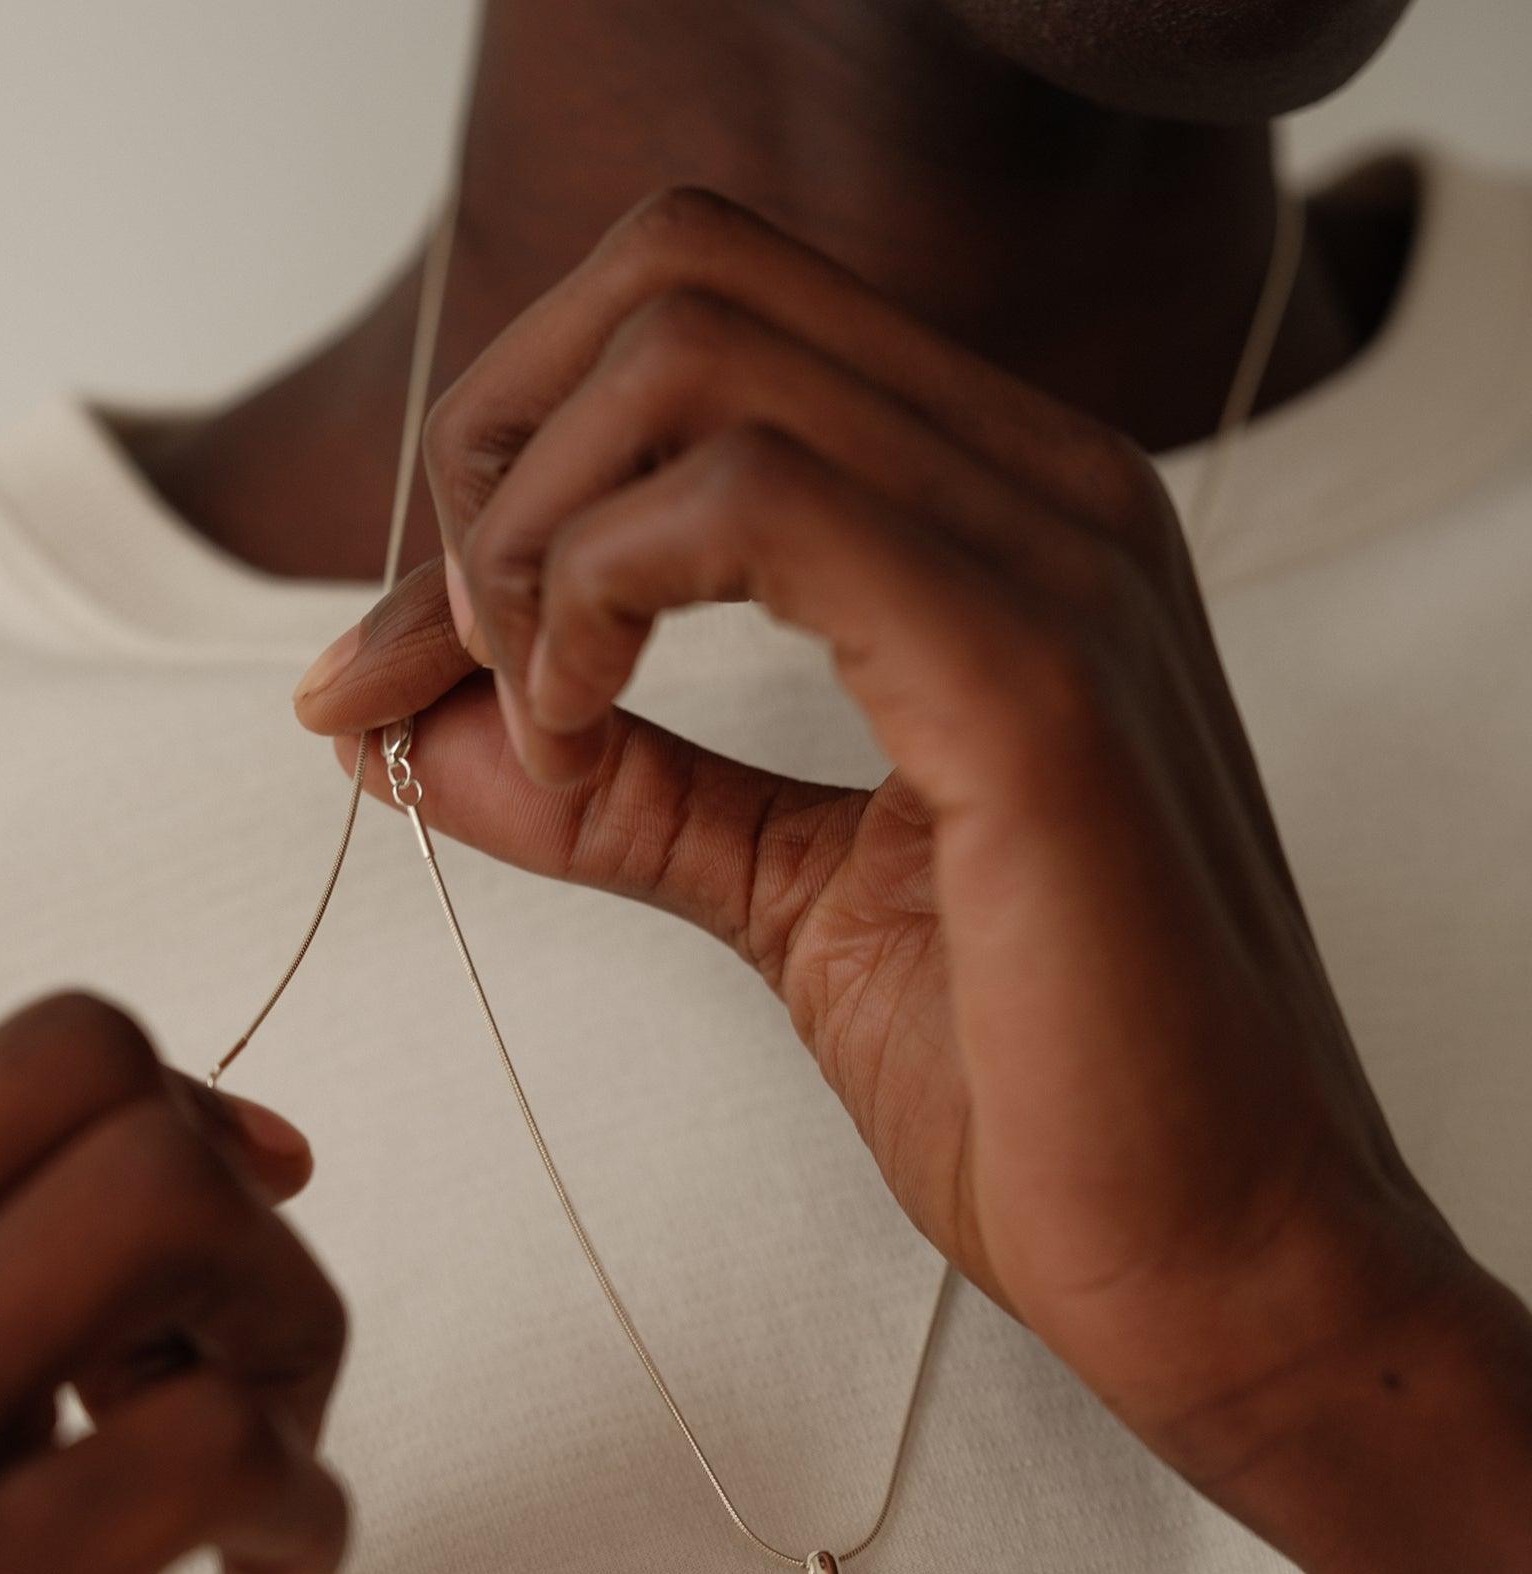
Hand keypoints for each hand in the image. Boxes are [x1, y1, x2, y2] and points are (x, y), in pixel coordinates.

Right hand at [0, 995, 347, 1573]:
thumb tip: (146, 1139)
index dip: (124, 1120)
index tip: (210, 1218)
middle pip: (84, 1071)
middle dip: (225, 1187)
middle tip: (250, 1342)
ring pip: (173, 1204)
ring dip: (290, 1320)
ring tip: (272, 1457)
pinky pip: (228, 1439)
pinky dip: (307, 1498)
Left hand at [294, 185, 1466, 1490]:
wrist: (1219, 1263)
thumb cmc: (1040, 1089)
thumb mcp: (784, 898)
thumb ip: (619, 785)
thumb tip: (407, 719)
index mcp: (999, 512)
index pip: (700, 325)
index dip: (498, 462)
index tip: (387, 665)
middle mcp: (1043, 484)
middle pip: (676, 278)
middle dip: (486, 462)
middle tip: (430, 670)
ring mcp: (1057, 559)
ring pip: (694, 358)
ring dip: (529, 536)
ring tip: (526, 724)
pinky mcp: (1036, 678)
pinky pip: (753, 500)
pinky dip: (594, 598)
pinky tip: (575, 733)